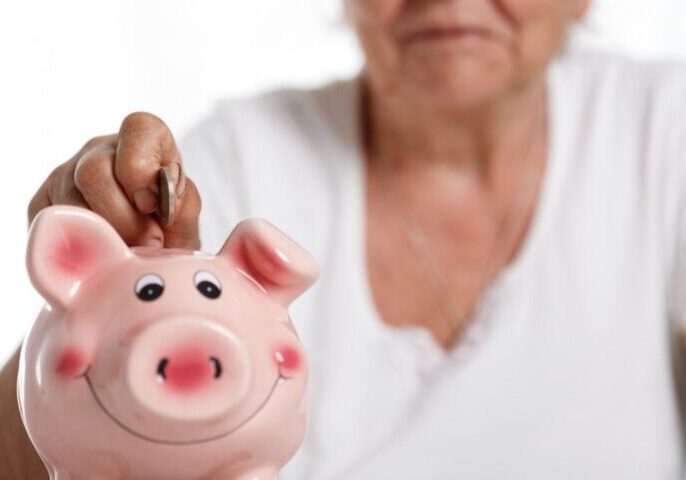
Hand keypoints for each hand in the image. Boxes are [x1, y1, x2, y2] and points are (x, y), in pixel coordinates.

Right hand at [28, 112, 201, 248]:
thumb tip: (166, 198)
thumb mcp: (186, 223)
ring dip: (102, 239)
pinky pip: (51, 226)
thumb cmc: (168, 237)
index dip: (143, 170)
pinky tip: (100, 255)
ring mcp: (65, 175)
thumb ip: (184, 207)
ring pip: (70, 203)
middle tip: (145, 243)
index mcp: (144, 142)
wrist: (143, 265)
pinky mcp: (43, 205)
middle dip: (123, 218)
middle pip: (94, 170)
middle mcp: (100, 150)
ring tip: (126, 252)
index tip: (153, 206)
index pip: (140, 128)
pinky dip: (79, 248)